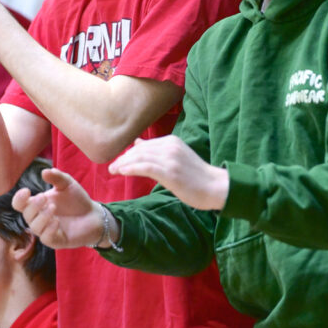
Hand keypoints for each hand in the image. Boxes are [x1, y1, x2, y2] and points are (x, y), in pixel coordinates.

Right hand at [12, 168, 105, 248]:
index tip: (27, 191)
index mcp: (37, 204)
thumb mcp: (68, 184)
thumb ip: (57, 177)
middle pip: (26, 215)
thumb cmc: (77, 200)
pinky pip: (46, 238)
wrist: (93, 215)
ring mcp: (46, 230)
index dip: (19, 198)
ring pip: (35, 227)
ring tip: (53, 208)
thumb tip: (44, 172)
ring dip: (42, 217)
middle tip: (44, 198)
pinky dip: (49, 229)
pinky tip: (57, 221)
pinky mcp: (56, 241)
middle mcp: (39, 218)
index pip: (19, 204)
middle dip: (33, 206)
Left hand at [109, 136, 228, 210]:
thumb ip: (158, 151)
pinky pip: (145, 167)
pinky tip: (123, 172)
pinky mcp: (170, 171)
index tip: (119, 162)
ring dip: (124, 164)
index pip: (144, 145)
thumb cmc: (196, 176)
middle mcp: (170, 146)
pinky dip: (131, 168)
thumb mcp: (177, 157)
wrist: (216, 186)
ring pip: (140, 158)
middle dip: (124, 158)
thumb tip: (137, 143)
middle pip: (140, 150)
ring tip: (114, 171)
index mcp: (172, 141)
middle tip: (112, 168)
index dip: (129, 154)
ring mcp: (170, 158)